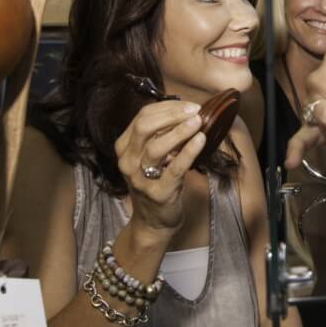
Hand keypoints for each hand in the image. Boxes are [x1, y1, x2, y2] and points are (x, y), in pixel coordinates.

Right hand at [113, 99, 208, 233]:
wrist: (154, 221)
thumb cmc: (157, 181)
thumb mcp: (153, 156)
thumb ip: (162, 134)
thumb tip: (188, 111)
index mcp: (124, 147)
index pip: (142, 117)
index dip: (167, 107)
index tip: (189, 105)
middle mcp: (128, 161)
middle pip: (144, 127)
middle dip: (171, 115)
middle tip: (194, 110)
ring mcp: (140, 178)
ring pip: (156, 147)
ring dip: (179, 131)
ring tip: (198, 122)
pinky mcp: (158, 193)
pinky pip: (174, 168)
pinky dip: (188, 151)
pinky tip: (200, 140)